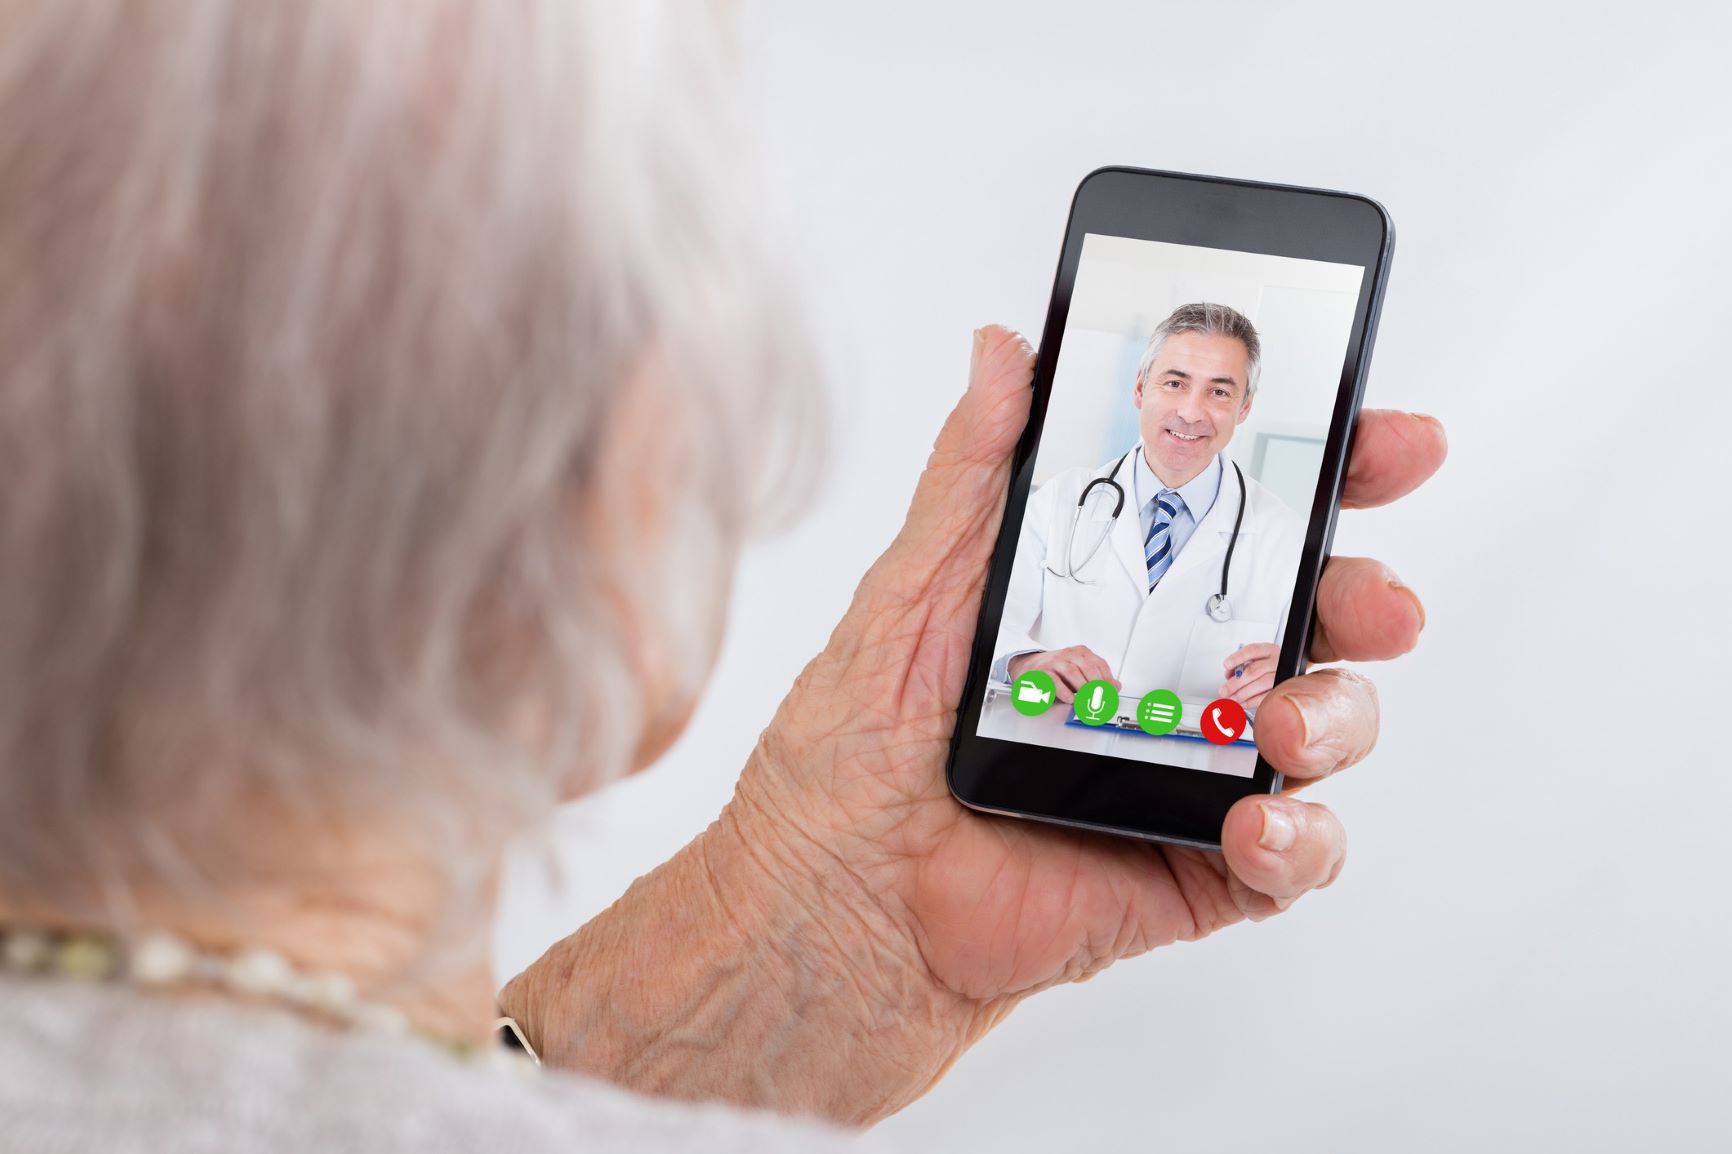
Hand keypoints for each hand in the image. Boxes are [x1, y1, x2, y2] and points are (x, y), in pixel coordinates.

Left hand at [502, 326, 1445, 1124]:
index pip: (1246, 518)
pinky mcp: (1198, 869)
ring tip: (1286, 719)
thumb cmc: (862, 742)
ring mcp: (1197, 772)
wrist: (836, 899)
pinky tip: (1256, 823)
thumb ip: (974, 472)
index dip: (1332, 474)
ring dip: (1339, 712)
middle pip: (1315, 615)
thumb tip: (1003, 348)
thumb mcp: (916, 586)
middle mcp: (1176, 674)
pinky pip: (1293, 854)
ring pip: (1325, 725)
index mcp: (1122, 593)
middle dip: (1365, 594)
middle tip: (1372, 596)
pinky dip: (1301, 837)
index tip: (1387, 440)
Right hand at [1007, 645, 1116, 701]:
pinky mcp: (1042, 672)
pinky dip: (1064, 691)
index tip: (1112, 692)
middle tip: (1102, 697)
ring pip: (1072, 672)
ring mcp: (1054, 662)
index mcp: (1080, 652)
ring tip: (1087, 699)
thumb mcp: (1079, 669)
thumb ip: (1097, 676)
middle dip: (1097, 684)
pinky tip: (1070, 699)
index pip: (1099, 663)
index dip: (1108, 679)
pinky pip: (1054, 681)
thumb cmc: (1056, 669)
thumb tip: (1116, 686)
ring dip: (1082, 687)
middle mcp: (1068, 654)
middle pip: (1087, 667)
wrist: (1029, 665)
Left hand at [1219, 641, 1279, 709]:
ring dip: (1242, 694)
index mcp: (1269, 650)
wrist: (1287, 676)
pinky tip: (1242, 703)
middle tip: (1224, 690)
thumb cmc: (1268, 669)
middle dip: (1235, 683)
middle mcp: (1277, 662)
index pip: (1252, 650)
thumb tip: (1229, 675)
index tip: (1227, 665)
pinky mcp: (1282, 690)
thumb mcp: (1256, 660)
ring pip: (1260, 684)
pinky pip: (1266, 696)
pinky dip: (1251, 701)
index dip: (1238, 657)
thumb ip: (1242, 665)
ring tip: (1231, 699)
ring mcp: (1281, 676)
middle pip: (1253, 670)